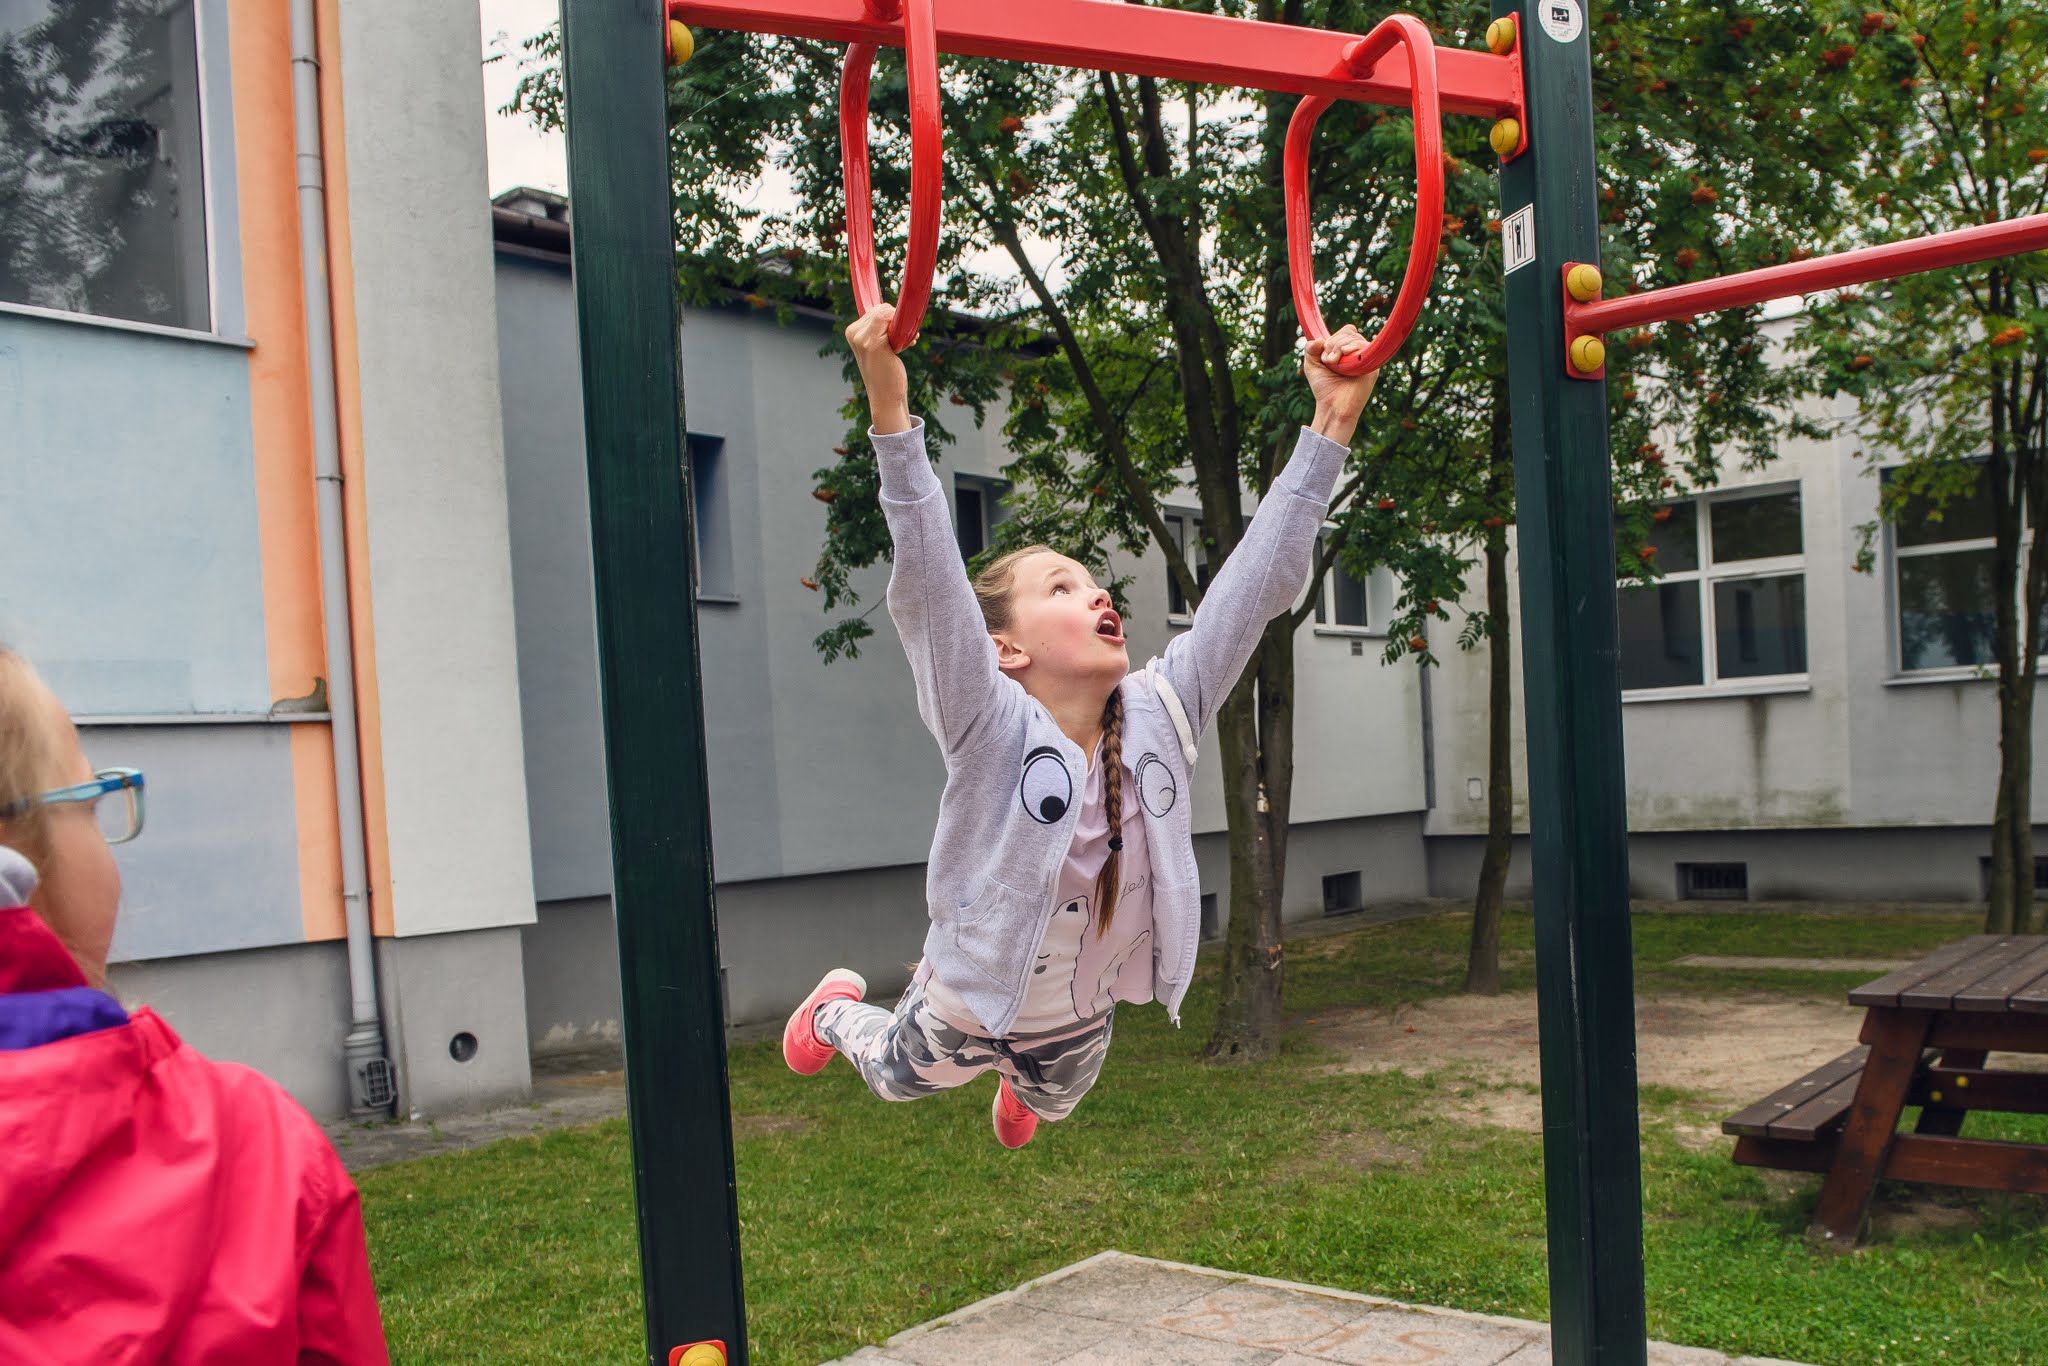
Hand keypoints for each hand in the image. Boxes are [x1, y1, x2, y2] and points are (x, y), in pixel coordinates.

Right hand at [846, 304, 911, 433]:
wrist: (886, 396)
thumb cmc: (886, 372)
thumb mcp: (879, 345)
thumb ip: (880, 328)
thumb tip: (894, 309)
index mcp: (852, 332)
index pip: (877, 309)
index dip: (892, 320)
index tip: (897, 336)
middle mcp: (854, 333)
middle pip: (883, 309)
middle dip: (897, 323)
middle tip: (901, 343)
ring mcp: (861, 339)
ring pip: (888, 313)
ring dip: (902, 328)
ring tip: (902, 346)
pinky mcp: (873, 344)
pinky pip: (890, 320)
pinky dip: (904, 331)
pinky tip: (905, 346)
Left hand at [1300, 324, 1379, 417]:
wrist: (1332, 406)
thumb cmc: (1324, 388)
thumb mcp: (1311, 365)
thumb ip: (1310, 349)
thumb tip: (1319, 339)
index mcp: (1347, 351)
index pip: (1346, 331)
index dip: (1334, 338)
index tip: (1324, 352)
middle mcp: (1358, 354)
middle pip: (1349, 332)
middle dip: (1334, 343)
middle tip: (1329, 361)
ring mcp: (1366, 359)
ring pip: (1356, 338)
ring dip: (1339, 347)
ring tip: (1333, 363)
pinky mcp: (1372, 366)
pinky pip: (1365, 347)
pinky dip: (1352, 348)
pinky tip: (1344, 355)